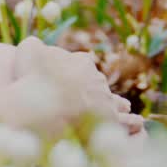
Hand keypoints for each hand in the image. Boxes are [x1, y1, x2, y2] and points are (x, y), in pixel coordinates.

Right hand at [13, 37, 141, 134]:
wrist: (44, 104)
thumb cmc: (31, 78)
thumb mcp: (28, 51)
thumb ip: (34, 46)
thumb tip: (36, 44)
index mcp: (80, 62)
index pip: (83, 63)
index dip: (76, 69)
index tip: (70, 77)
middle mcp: (97, 79)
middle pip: (99, 83)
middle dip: (96, 89)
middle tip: (93, 96)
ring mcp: (105, 100)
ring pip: (116, 101)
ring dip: (119, 104)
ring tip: (125, 107)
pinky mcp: (109, 120)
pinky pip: (125, 122)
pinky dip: (131, 122)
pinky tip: (137, 123)